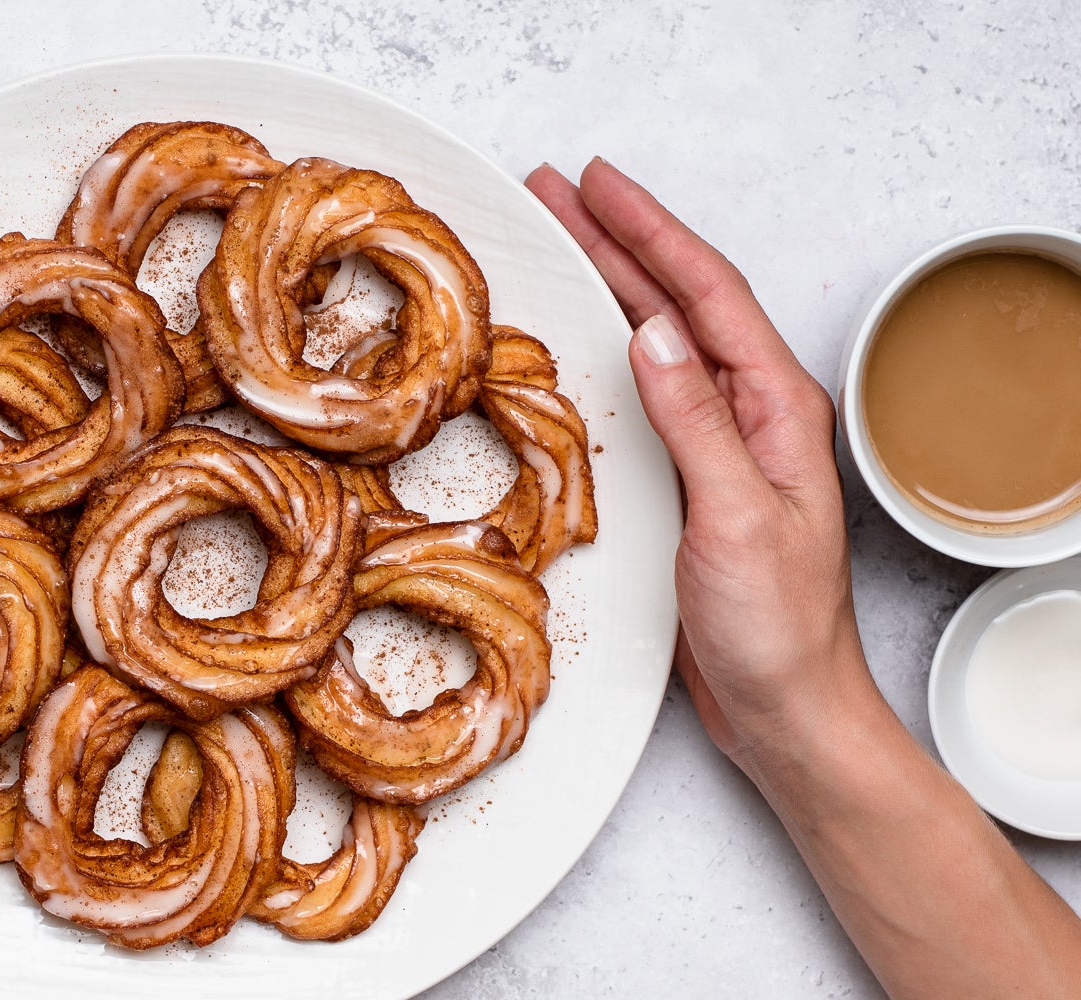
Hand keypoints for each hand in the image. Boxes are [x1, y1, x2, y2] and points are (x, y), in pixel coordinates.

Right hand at [524, 159, 867, 760]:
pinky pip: (641, 389)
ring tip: (557, 238)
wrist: (787, 707)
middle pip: (677, 301)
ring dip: (608, 283)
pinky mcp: (687, 477)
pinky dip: (603, 348)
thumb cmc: (777, 627)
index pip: (706, 294)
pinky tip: (576, 335)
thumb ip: (695, 421)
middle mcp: (749, 413)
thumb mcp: (738, 516)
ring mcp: (718, 443)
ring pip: (656, 339)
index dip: (650, 232)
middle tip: (554, 191)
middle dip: (618, 239)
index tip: (597, 185)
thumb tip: (651, 332)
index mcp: (775, 408)